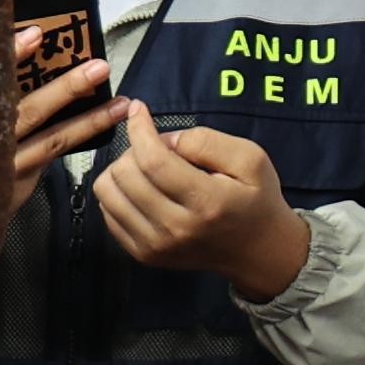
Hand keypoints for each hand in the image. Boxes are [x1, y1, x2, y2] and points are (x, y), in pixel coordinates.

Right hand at [0, 21, 112, 260]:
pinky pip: (46, 162)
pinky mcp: (11, 193)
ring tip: (120, 103)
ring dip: (88, 123)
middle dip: (64, 89)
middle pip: (24, 115)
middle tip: (97, 66)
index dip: (6, 59)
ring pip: (48, 144)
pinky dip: (73, 143)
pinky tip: (100, 125)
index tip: (34, 34)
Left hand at [92, 116, 314, 301]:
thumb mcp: (250, 159)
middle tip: (155, 146)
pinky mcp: (144, 255)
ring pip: (108, 195)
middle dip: (133, 148)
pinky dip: (119, 194)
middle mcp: (176, 229)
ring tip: (145, 167)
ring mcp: (156, 247)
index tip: (139, 110)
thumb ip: (207, 142)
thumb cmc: (255, 199)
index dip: (139, 129)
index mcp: (206, 203)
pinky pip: (108, 215)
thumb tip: (164, 139)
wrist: (256, 250)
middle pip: (125, 176)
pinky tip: (141, 189)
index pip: (154, 161)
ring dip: (120, 171)